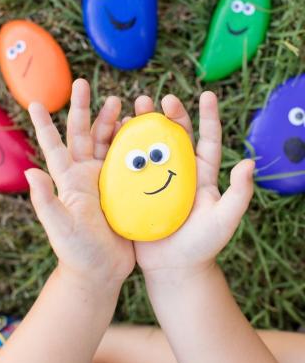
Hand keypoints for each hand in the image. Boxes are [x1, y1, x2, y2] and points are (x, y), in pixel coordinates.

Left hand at [26, 79, 134, 289]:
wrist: (102, 270)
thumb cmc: (78, 252)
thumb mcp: (62, 228)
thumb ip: (47, 202)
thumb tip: (29, 172)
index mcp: (69, 181)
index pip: (54, 147)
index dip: (45, 125)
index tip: (36, 103)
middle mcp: (85, 175)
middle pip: (82, 134)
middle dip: (82, 109)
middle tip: (84, 83)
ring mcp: (105, 179)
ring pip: (106, 142)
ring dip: (110, 120)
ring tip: (119, 100)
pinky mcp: (123, 187)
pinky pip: (127, 158)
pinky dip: (131, 141)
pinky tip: (139, 129)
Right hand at [131, 92, 253, 281]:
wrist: (174, 268)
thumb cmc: (203, 245)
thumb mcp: (225, 220)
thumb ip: (239, 194)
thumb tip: (249, 163)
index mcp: (201, 173)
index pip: (207, 139)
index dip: (208, 116)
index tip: (206, 95)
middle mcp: (179, 171)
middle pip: (175, 135)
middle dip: (169, 114)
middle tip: (159, 100)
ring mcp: (156, 178)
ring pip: (149, 144)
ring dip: (142, 124)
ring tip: (133, 108)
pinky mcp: (137, 189)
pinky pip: (129, 163)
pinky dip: (122, 147)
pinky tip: (114, 134)